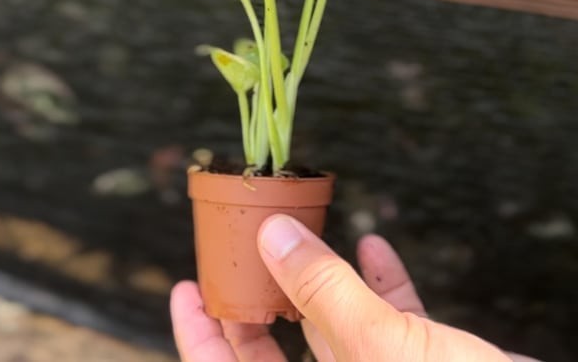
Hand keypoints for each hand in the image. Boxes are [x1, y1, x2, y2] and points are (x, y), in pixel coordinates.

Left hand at [171, 216, 539, 360]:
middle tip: (243, 241)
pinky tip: (375, 246)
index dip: (199, 334)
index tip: (186, 288)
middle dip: (259, 289)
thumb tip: (272, 234)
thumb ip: (324, 292)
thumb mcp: (382, 347)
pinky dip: (380, 282)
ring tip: (302, 230)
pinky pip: (391, 321)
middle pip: (275, 348)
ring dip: (321, 275)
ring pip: (332, 327)